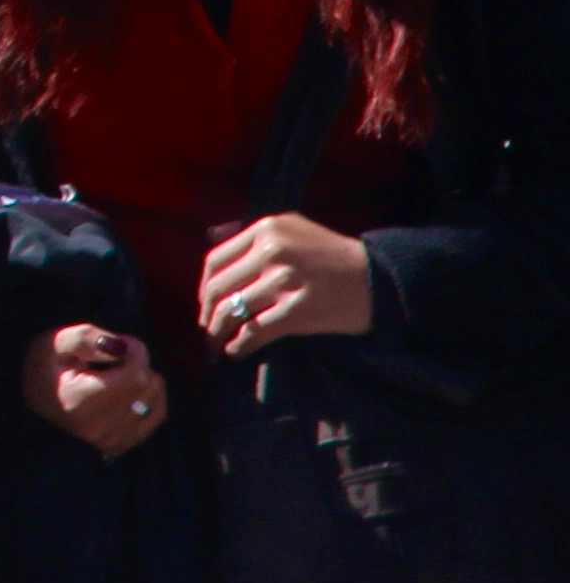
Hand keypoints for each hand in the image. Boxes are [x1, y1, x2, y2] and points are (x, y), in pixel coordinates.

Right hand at [25, 322, 169, 456]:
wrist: (28, 412)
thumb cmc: (41, 372)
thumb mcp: (53, 344)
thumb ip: (87, 339)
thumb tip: (122, 347)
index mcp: (80, 402)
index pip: (135, 376)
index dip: (134, 351)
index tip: (117, 344)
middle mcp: (99, 427)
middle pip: (148, 385)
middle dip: (137, 363)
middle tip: (111, 358)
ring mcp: (112, 440)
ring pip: (155, 398)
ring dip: (143, 380)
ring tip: (115, 375)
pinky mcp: (121, 445)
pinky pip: (156, 414)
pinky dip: (149, 396)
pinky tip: (127, 389)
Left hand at [204, 213, 374, 354]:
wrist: (378, 280)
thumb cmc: (332, 256)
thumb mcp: (291, 229)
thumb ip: (251, 233)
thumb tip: (209, 236)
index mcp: (266, 229)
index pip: (215, 260)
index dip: (204, 287)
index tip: (204, 304)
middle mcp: (271, 251)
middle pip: (219, 288)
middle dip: (206, 315)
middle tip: (204, 331)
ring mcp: (284, 280)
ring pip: (232, 311)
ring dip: (217, 334)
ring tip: (215, 346)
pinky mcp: (298, 310)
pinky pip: (255, 331)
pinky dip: (239, 345)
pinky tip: (234, 353)